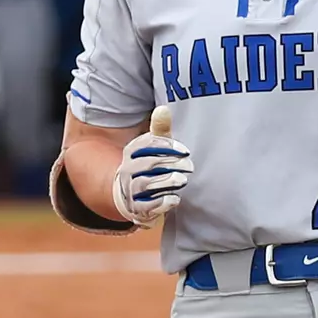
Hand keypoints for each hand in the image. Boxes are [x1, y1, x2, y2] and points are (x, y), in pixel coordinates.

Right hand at [111, 107, 193, 225]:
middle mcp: (128, 169)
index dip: (167, 146)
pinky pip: (146, 205)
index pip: (147, 145)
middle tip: (189, 166)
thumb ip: (160, 130)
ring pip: (146, 184)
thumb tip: (163, 109)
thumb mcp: (154, 147)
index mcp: (132, 151)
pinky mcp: (136, 208)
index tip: (185, 150)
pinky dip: (161, 202)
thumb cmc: (148, 165)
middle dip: (170, 164)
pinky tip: (174, 198)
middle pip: (148, 164)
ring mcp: (130, 189)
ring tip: (182, 180)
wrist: (129, 195)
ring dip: (166, 182)